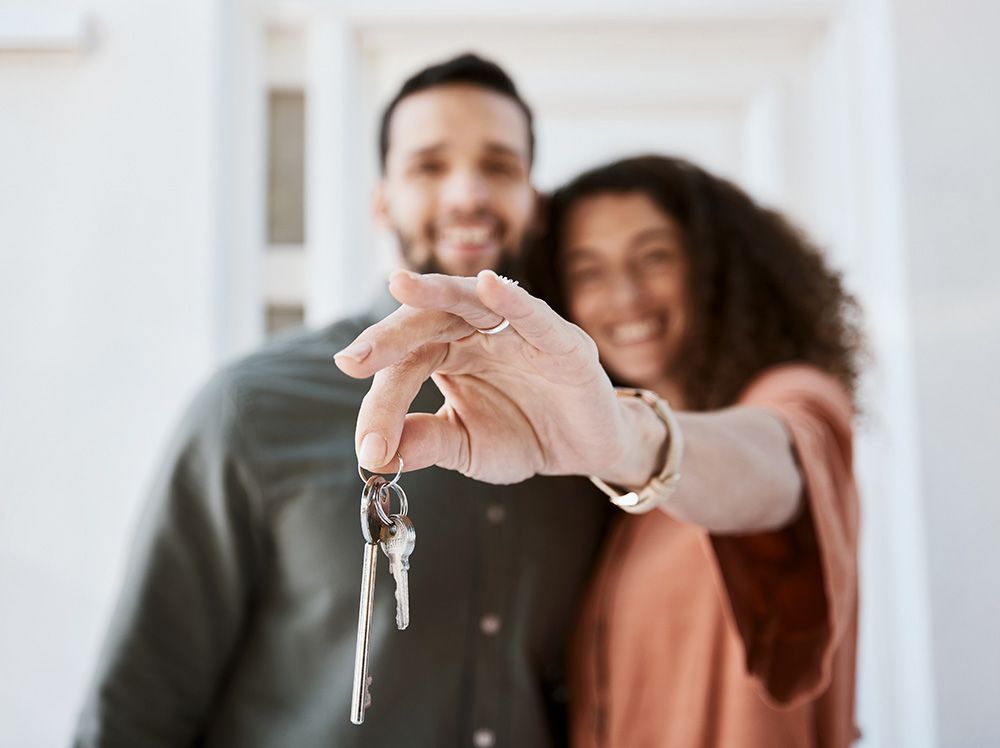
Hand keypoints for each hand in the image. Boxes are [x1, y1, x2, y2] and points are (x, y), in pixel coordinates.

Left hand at [333, 269, 657, 484]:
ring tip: (400, 284)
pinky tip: (489, 285)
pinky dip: (514, 300)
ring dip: (436, 291)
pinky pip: (534, 316)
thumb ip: (426, 442)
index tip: (370, 448)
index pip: (404, 366)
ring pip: (471, 302)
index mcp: (447, 353)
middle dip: (389, 337)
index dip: (382, 405)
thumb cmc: (523, 434)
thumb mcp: (466, 446)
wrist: (585, 450)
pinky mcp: (560, 340)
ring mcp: (517, 331)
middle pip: (426, 322)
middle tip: (353, 360)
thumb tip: (376, 455)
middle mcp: (475, 333)